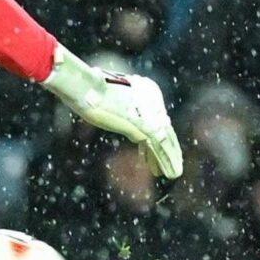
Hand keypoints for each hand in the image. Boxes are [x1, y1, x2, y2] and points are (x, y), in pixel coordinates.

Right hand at [43, 47, 183, 178]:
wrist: (85, 86)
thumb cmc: (85, 90)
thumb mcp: (101, 98)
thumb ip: (112, 107)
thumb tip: (106, 113)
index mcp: (145, 90)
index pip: (154, 117)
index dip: (157, 135)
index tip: (153, 150)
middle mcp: (152, 101)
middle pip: (164, 129)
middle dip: (169, 148)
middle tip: (174, 163)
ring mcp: (149, 114)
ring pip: (164, 140)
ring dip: (170, 159)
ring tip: (173, 173)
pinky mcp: (145, 126)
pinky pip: (160, 147)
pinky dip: (166, 161)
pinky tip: (169, 173)